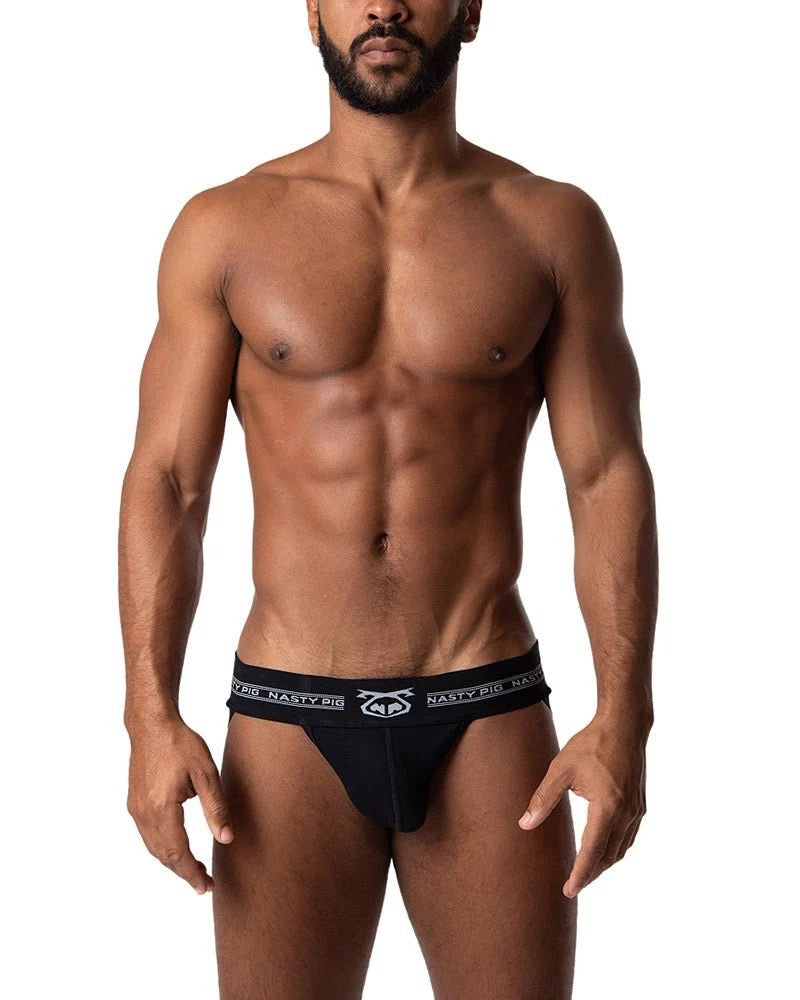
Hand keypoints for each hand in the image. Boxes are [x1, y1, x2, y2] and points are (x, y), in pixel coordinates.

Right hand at [126, 715, 233, 893]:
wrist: (152, 725)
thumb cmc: (180, 744)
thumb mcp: (206, 773)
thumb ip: (215, 808)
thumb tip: (226, 838)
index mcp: (162, 807)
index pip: (177, 853)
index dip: (192, 873)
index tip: (206, 886)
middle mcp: (144, 813)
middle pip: (164, 856)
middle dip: (184, 872)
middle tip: (204, 883)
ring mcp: (136, 809)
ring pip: (154, 848)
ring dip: (173, 862)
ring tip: (194, 869)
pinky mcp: (134, 803)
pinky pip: (148, 836)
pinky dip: (163, 848)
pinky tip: (177, 848)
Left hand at [518, 712, 647, 896]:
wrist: (624, 725)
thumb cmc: (591, 744)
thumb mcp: (561, 769)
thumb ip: (543, 799)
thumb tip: (525, 824)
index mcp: (606, 807)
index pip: (592, 852)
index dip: (580, 874)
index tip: (569, 890)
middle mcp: (626, 813)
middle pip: (609, 856)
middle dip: (591, 874)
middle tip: (573, 885)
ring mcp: (636, 810)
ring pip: (621, 849)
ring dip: (604, 863)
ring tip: (585, 871)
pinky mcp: (640, 805)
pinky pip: (628, 837)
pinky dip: (615, 849)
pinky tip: (603, 848)